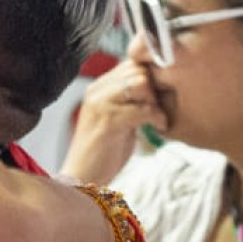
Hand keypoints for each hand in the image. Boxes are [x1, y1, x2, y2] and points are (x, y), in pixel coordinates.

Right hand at [61, 59, 166, 183]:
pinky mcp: (108, 121)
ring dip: (155, 101)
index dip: (150, 76)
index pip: (131, 63)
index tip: (158, 97)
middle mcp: (96, 90)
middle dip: (154, 88)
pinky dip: (157, 117)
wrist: (84, 178)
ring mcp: (100, 104)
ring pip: (140, 83)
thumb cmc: (104, 151)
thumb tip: (156, 85)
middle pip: (137, 70)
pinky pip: (143, 108)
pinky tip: (158, 127)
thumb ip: (130, 99)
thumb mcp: (118, 118)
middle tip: (158, 109)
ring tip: (156, 118)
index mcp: (98, 87)